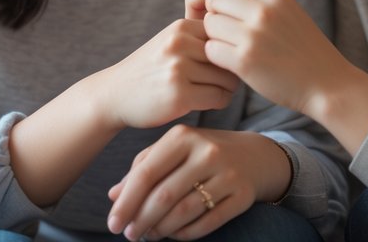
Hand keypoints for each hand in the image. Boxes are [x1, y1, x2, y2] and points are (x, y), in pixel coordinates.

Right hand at [95, 19, 240, 130]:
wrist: (115, 93)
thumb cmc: (152, 69)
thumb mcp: (172, 41)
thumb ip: (202, 36)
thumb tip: (247, 37)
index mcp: (181, 26)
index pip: (227, 34)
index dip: (230, 50)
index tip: (221, 63)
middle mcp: (180, 43)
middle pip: (231, 56)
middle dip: (231, 71)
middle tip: (219, 82)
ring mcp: (178, 68)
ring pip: (228, 78)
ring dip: (226, 89)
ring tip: (212, 92)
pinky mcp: (179, 95)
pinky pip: (219, 98)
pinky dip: (219, 102)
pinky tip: (207, 103)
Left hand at [106, 126, 287, 240]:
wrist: (255, 155)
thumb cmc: (202, 152)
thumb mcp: (174, 149)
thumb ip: (143, 167)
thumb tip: (113, 195)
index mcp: (183, 136)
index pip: (146, 173)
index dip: (126, 202)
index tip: (112, 224)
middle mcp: (206, 151)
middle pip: (164, 195)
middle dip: (141, 220)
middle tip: (130, 235)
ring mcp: (227, 173)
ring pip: (184, 211)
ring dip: (161, 230)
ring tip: (149, 235)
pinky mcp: (243, 195)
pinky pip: (207, 222)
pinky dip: (185, 234)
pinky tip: (174, 235)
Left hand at [185, 0, 347, 114]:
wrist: (328, 85)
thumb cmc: (304, 50)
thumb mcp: (288, 12)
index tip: (206, 6)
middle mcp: (265, 10)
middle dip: (209, 16)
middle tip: (216, 33)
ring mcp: (255, 35)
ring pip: (209, 25)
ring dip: (213, 38)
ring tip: (230, 49)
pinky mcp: (246, 62)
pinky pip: (211, 50)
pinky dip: (216, 58)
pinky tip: (231, 65)